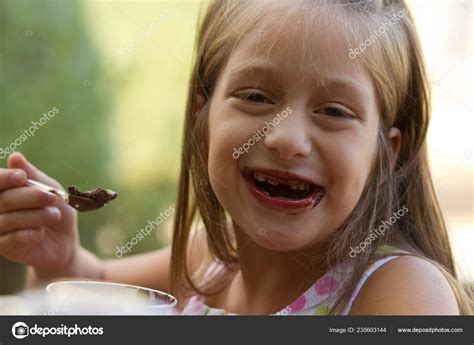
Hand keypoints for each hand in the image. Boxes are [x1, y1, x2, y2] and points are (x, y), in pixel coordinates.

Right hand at [0, 152, 79, 277]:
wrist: (64, 242)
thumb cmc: (55, 210)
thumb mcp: (50, 189)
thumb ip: (33, 176)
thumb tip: (14, 156)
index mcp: (3, 190)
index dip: (4, 178)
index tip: (21, 177)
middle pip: (4, 199)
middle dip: (31, 197)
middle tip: (52, 198)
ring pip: (9, 219)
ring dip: (37, 216)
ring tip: (54, 215)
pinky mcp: (3, 248)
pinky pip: (14, 239)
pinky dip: (32, 233)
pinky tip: (41, 233)